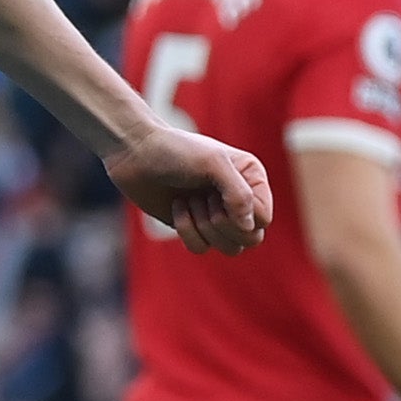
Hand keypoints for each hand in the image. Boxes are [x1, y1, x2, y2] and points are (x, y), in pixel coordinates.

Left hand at [110, 125, 272, 253]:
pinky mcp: (195, 228)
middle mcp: (239, 198)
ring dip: (205, 228)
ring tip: (190, 201)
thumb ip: (239, 195)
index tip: (219, 195)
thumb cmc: (176, 152)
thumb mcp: (213, 164)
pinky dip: (187, 231)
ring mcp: (217, 215)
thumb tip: (249, 228)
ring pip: (229, 248)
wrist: (136, 154)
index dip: (244, 215)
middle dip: (223, 224)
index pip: (263, 218)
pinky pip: (202, 248)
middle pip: (251, 238)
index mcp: (251, 178)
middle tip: (203, 199)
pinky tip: (176, 207)